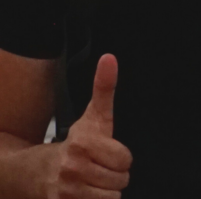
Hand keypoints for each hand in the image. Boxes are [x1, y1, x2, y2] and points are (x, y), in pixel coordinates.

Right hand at [43, 54, 129, 198]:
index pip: (125, 159)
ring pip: (112, 197)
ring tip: (91, 180)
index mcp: (82, 143)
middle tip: (97, 167)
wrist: (32, 171)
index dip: (120, 157)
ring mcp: (66, 190)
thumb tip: (110, 59)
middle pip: (121, 180)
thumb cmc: (71, 144)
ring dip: (105, 191)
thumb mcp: (91, 116)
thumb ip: (104, 88)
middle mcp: (72, 167)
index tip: (106, 153)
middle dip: (113, 175)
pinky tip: (86, 193)